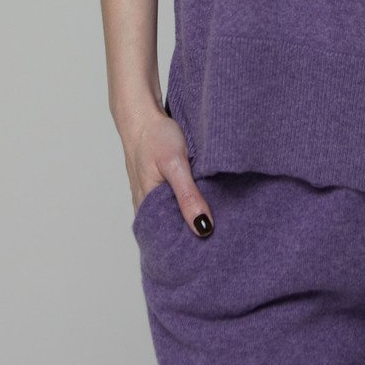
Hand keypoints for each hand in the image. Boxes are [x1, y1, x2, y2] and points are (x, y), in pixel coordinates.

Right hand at [124, 104, 214, 236]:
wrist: (143, 114)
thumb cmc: (155, 137)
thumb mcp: (175, 164)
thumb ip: (187, 196)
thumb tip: (202, 228)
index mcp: (147, 207)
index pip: (168, 241)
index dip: (190, 247)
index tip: (213, 251)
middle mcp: (146, 207)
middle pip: (171, 232)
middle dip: (193, 237)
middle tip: (220, 241)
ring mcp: (151, 197)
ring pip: (173, 218)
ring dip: (190, 220)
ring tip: (218, 227)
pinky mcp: (159, 187)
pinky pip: (173, 204)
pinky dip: (187, 206)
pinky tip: (204, 204)